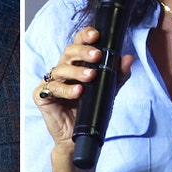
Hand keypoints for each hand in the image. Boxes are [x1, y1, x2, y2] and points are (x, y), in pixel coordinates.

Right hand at [33, 26, 133, 147]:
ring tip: (91, 76)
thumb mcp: (108, 91)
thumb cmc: (91, 110)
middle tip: (97, 55)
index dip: (85, 36)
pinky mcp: (43, 95)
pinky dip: (66, 89)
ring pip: (61, 68)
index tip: (97, 35)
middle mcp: (64, 69)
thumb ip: (118, 75)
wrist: (80, 137)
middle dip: (83, 51)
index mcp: (77, 64)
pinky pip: (52, 88)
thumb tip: (128, 59)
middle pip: (69, 52)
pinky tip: (78, 91)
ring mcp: (52, 82)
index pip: (79, 43)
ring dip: (77, 71)